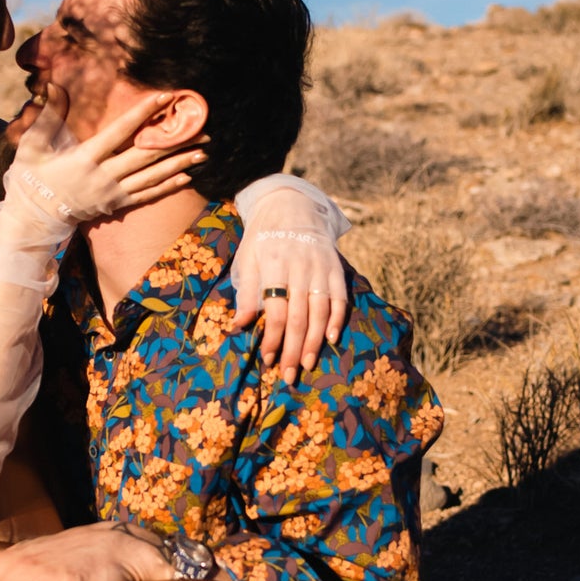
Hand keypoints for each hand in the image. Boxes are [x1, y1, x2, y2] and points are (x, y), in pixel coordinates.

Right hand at [9, 85, 206, 224]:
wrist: (33, 218)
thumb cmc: (30, 178)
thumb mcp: (32, 145)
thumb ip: (48, 116)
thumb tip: (56, 86)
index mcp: (85, 158)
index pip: (120, 131)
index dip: (143, 113)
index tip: (165, 98)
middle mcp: (103, 176)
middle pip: (146, 155)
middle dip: (175, 142)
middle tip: (202, 130)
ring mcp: (112, 193)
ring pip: (152, 176)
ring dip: (179, 164)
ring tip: (203, 152)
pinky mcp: (115, 205)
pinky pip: (146, 195)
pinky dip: (167, 186)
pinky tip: (186, 177)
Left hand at [231, 228, 348, 382]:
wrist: (291, 205)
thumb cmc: (263, 238)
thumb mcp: (248, 259)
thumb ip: (246, 293)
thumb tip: (239, 326)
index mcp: (273, 264)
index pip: (276, 309)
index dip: (273, 338)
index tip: (268, 360)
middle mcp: (299, 266)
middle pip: (299, 316)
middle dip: (294, 348)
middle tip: (290, 375)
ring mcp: (320, 267)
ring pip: (321, 310)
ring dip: (315, 341)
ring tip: (309, 364)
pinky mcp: (335, 267)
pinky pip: (340, 297)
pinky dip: (338, 319)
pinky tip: (332, 339)